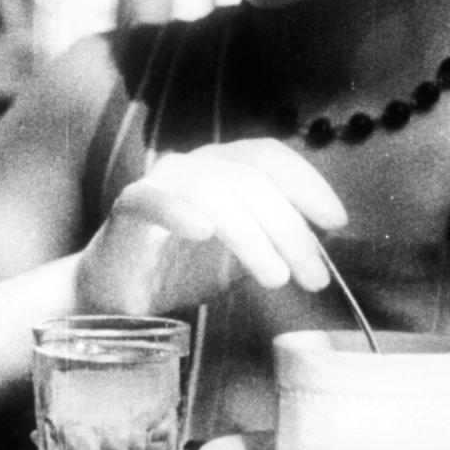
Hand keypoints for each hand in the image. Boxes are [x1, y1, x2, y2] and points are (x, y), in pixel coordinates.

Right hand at [75, 138, 347, 314]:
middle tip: (312, 277)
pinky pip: (157, 200)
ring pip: (214, 191)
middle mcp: (191, 165)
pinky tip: (202, 234)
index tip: (335, 223)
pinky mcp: (129, 207)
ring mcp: (159, 183)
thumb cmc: (178, 271)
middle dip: (290, 228)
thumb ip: (275, 238)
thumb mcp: (241, 254)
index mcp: (219, 167)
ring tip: (274, 278)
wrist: (115, 293)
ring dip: (252, 236)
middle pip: (249, 179)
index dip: (306, 183)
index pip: (267, 156)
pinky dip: (182, 212)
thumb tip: (323, 242)